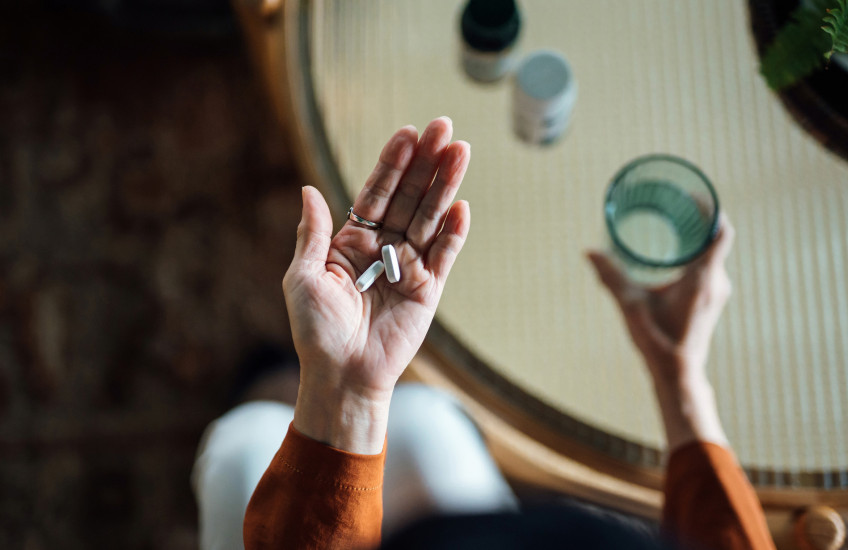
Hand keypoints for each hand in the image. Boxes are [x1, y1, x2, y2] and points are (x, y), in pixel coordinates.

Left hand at [283, 117, 470, 452]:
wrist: (341, 375)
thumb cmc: (316, 330)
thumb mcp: (302, 278)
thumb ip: (313, 234)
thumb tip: (310, 189)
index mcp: (351, 241)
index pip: (376, 192)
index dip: (392, 163)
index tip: (407, 133)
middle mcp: (382, 248)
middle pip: (409, 196)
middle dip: (426, 162)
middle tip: (445, 127)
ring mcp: (408, 266)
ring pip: (430, 217)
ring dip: (445, 185)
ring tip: (461, 151)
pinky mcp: (428, 289)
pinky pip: (444, 255)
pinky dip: (453, 232)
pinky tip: (462, 206)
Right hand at [587, 214, 734, 448]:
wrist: (678, 373)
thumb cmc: (657, 340)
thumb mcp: (630, 305)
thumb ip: (610, 276)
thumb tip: (589, 251)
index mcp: (703, 278)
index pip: (720, 232)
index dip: (711, 209)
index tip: (692, 196)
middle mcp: (716, 282)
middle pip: (716, 238)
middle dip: (698, 218)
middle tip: (676, 203)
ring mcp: (717, 292)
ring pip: (713, 253)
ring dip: (697, 236)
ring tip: (675, 222)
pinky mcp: (711, 301)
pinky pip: (710, 266)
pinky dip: (696, 253)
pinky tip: (677, 252)